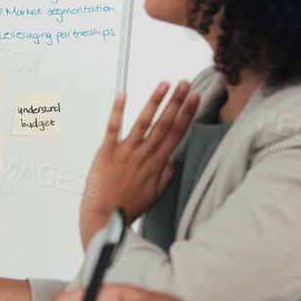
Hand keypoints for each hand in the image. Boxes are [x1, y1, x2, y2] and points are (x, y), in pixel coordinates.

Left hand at [79, 81, 199, 245]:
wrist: (105, 216)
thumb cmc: (130, 205)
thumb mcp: (156, 192)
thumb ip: (165, 174)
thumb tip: (171, 160)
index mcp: (157, 164)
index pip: (176, 134)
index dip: (187, 114)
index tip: (196, 98)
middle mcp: (144, 155)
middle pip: (164, 124)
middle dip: (176, 102)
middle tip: (185, 83)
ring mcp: (125, 152)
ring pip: (143, 122)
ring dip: (154, 102)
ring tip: (164, 84)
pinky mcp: (106, 152)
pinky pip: (113, 128)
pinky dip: (118, 110)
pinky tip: (123, 94)